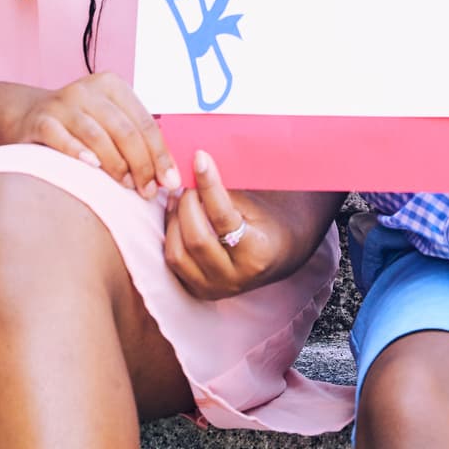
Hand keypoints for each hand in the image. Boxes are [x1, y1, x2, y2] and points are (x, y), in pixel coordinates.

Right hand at [12, 72, 179, 199]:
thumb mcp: (109, 119)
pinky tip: (92, 167)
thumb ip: (135, 138)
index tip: (170, 181)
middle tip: (148, 191)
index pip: (145, 122)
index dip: (160, 154)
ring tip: (126, 186)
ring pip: (97, 135)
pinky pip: (62, 138)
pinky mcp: (41, 120)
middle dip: (141, 164)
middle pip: (124, 130)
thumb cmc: (80, 124)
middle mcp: (88, 90)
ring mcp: (63, 103)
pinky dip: (78, 152)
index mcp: (112, 86)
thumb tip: (168, 173)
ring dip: (116, 165)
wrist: (28, 114)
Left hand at [164, 151, 289, 299]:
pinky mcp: (198, 291)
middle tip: (187, 181)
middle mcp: (235, 278)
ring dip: (173, 219)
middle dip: (186, 203)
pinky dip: (170, 235)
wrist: (278, 256)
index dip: (209, 185)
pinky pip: (173, 263)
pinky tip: (176, 214)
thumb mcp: (256, 205)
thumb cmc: (268, 222)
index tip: (200, 158)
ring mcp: (214, 289)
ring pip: (177, 254)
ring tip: (180, 196)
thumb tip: (196, 165)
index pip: (223, 217)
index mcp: (257, 254)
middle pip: (196, 238)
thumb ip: (227, 192)